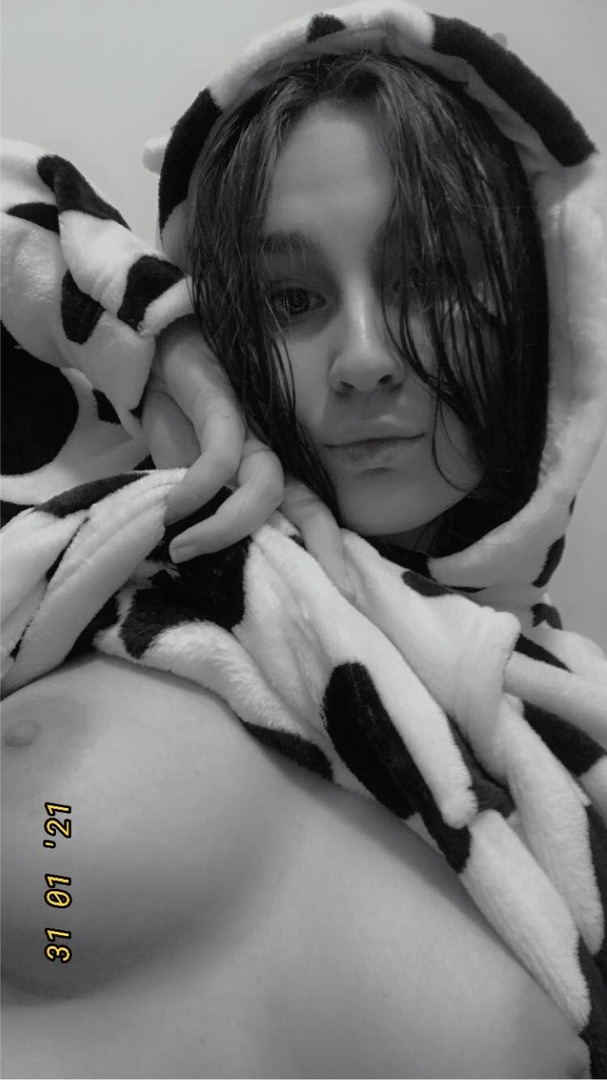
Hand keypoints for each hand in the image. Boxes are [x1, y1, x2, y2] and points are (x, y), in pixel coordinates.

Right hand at [142, 317, 354, 599]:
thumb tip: (212, 577)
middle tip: (335, 592)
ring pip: (266, 486)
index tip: (346, 599)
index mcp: (269, 478)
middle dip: (325, 549)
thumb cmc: (181, 426)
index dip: (330, 556)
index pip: (310, 518)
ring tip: (184, 549)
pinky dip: (197, 489)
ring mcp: (250, 433)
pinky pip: (220, 458)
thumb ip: (209, 520)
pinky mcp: (221, 408)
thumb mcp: (193, 485)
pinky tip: (172, 511)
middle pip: (311, 506)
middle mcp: (270, 458)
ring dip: (225, 527)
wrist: (158, 357)